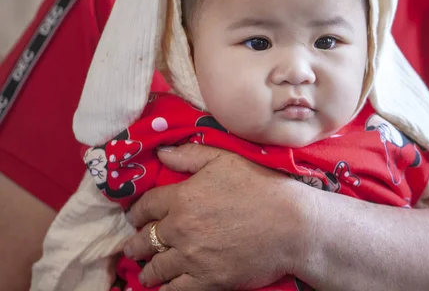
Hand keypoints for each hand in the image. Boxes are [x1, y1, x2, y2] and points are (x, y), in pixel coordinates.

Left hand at [123, 144, 313, 289]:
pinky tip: (164, 287)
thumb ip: (190, 155)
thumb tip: (161, 153)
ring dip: (148, 269)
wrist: (294, 225)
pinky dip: (165, 289)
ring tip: (147, 271)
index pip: (146, 206)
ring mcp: (193, 257)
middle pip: (145, 239)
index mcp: (183, 197)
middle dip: (136, 243)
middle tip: (134, 246)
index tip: (135, 216)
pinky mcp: (208, 281)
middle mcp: (181, 228)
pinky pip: (175, 290)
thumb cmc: (263, 187)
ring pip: (156, 267)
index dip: (136, 211)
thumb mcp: (226, 159)